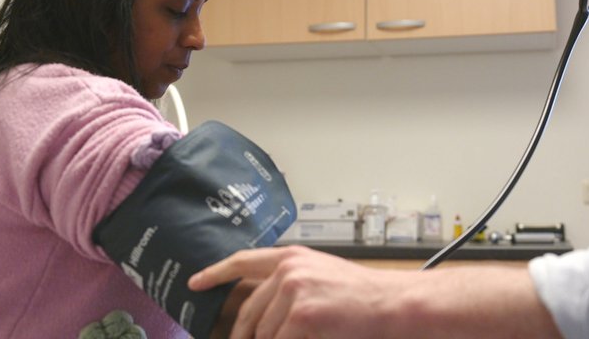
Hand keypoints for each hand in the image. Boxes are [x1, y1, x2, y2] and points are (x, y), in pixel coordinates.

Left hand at [190, 245, 407, 338]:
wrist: (392, 303)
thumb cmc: (363, 297)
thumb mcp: (321, 278)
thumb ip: (290, 287)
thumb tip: (262, 316)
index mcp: (292, 257)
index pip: (244, 261)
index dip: (216, 272)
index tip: (195, 283)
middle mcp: (289, 269)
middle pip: (249, 312)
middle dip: (246, 336)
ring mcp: (294, 290)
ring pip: (264, 334)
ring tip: (305, 334)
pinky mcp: (302, 313)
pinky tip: (311, 337)